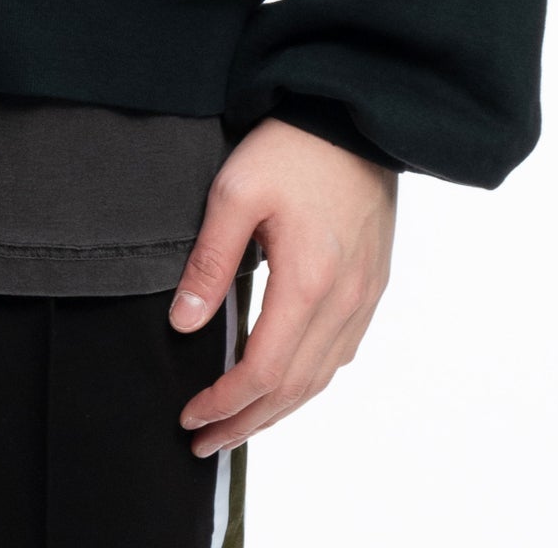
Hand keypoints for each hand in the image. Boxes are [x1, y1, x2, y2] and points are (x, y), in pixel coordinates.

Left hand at [168, 117, 396, 457]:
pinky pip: (342, 353)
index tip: (189, 416)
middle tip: (205, 443)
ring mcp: (365, 295)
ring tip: (239, 424)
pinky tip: (286, 384)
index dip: (225, 401)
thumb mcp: (234, 193)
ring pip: (322, 377)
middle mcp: (344, 301)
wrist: (355, 115)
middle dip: (246, 422)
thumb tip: (185, 324)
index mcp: (309, 283)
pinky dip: (308, 381)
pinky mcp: (372, 282)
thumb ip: (209, 261)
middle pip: (294, 389)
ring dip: (279, 410)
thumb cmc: (291, 148)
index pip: (263, 370)